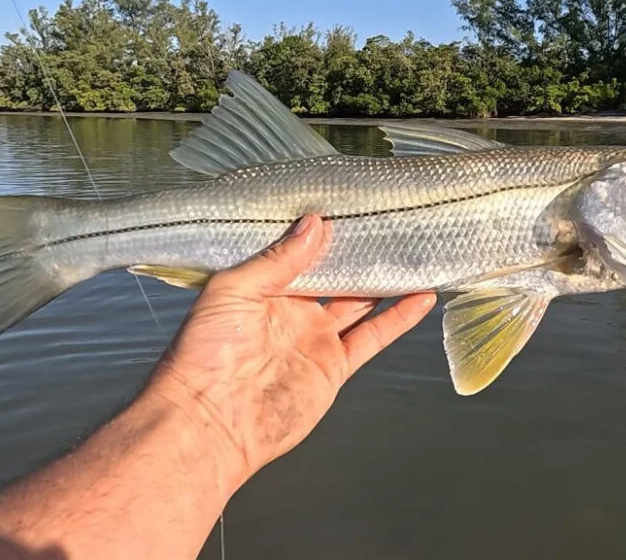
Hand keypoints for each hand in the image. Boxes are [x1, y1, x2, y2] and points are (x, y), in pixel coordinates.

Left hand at [145, 214, 435, 488]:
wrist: (212, 419)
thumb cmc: (205, 353)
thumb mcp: (234, 289)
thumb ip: (278, 259)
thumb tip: (315, 224)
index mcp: (262, 288)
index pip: (299, 252)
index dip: (323, 232)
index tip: (349, 206)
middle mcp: (291, 311)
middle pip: (334, 275)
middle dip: (358, 254)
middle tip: (388, 224)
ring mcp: (315, 338)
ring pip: (359, 302)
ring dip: (385, 282)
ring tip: (413, 254)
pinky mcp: (334, 365)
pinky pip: (372, 336)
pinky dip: (398, 318)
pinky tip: (421, 297)